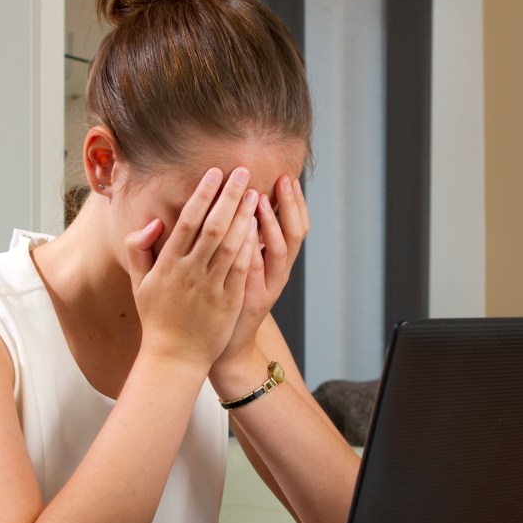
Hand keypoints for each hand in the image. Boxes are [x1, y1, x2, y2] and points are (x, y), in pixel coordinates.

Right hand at [124, 167, 259, 370]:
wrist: (174, 357)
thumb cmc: (157, 317)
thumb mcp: (140, 282)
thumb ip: (139, 248)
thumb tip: (152, 222)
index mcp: (168, 264)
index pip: (187, 221)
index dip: (202, 194)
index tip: (214, 173)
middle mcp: (190, 272)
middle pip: (213, 226)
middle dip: (229, 196)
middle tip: (243, 171)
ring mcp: (211, 287)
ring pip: (230, 245)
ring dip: (244, 217)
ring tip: (255, 193)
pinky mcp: (228, 301)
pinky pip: (241, 269)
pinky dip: (250, 247)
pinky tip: (259, 228)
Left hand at [211, 173, 308, 379]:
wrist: (225, 344)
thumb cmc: (230, 301)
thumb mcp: (246, 269)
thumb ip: (249, 240)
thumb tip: (246, 205)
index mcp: (278, 263)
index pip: (297, 226)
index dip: (296, 203)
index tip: (290, 177)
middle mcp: (279, 274)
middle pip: (295, 235)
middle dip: (290, 206)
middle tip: (285, 180)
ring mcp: (267, 287)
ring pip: (279, 252)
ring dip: (272, 224)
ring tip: (262, 199)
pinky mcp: (251, 299)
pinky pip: (255, 270)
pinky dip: (253, 249)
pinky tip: (244, 230)